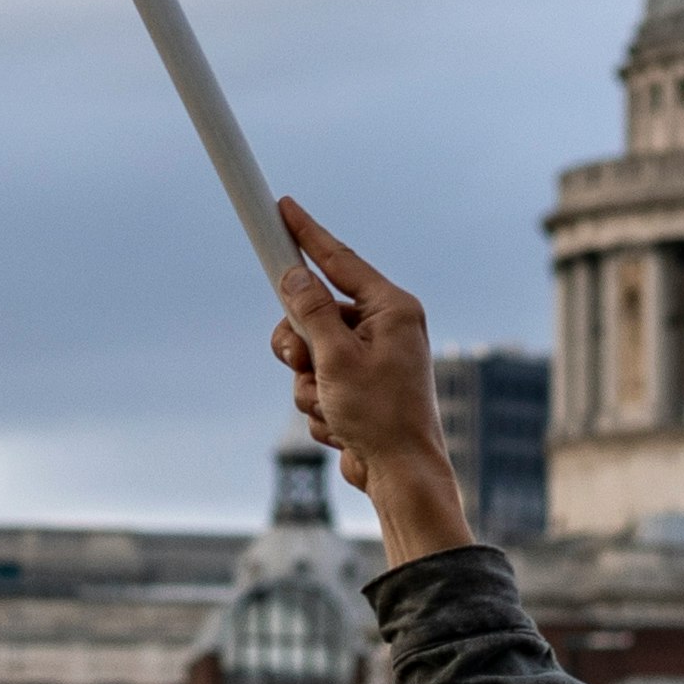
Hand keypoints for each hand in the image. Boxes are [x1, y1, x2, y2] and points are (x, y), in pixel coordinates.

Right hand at [268, 194, 468, 562]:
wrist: (401, 477)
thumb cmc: (382, 416)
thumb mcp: (337, 357)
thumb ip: (311, 311)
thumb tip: (293, 274)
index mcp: (392, 310)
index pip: (340, 260)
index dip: (307, 233)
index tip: (282, 206)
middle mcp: (384, 329)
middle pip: (313, 312)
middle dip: (300, 344)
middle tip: (303, 361)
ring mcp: (371, 360)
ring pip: (308, 353)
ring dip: (308, 383)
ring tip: (332, 405)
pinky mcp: (358, 388)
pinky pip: (316, 383)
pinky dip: (319, 404)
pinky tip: (342, 426)